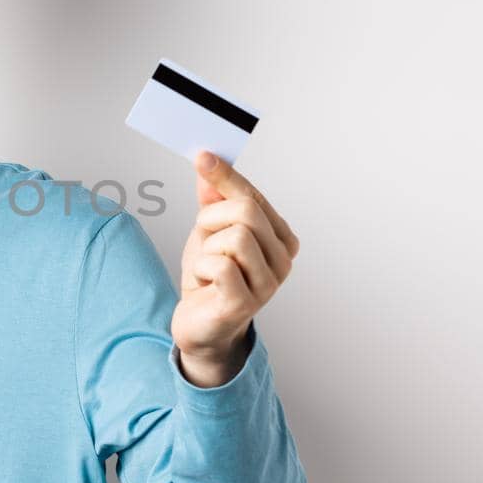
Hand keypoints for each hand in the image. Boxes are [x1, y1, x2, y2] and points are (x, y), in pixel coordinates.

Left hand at [174, 151, 300, 386]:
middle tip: (203, 239)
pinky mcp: (245, 303)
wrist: (200, 326)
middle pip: (247, 211)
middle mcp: (282, 261)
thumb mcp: (209, 231)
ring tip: (206, 267)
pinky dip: (200, 268)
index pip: (254, 196)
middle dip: (212, 219)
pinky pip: (219, 264)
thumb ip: (213, 198)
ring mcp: (268, 284)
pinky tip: (204, 284)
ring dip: (206, 247)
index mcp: (281, 239)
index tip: (203, 156)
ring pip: (235, 236)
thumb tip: (209, 162)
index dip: (226, 176)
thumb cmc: (210, 279)